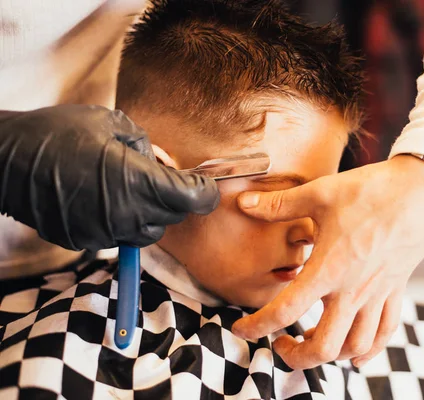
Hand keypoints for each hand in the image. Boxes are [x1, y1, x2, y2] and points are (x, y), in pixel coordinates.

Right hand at [0, 105, 218, 250]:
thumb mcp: (111, 122)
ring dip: (150, 215)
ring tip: (130, 190)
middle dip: (176, 200)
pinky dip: (121, 222)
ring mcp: (104, 231)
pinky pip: (118, 237)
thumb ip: (144, 144)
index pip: (193, 199)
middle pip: (173, 218)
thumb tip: (156, 161)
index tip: (204, 185)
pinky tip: (103, 200)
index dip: (205, 192)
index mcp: (139, 181)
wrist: (5, 157)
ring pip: (148, 233)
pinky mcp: (84, 240)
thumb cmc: (58, 132)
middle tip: (162, 179)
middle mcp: (126, 213)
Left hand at [232, 155, 423, 368]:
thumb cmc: (371, 190)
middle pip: (324, 347)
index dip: (256, 326)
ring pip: (355, 346)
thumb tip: (244, 202)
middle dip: (296, 357)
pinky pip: (385, 332)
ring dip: (330, 354)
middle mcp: (353, 290)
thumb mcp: (320, 193)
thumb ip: (279, 204)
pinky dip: (369, 350)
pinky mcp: (396, 289)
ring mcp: (378, 293)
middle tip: (280, 345)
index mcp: (329, 268)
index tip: (240, 329)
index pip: (285, 310)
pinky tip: (356, 355)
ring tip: (311, 340)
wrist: (423, 189)